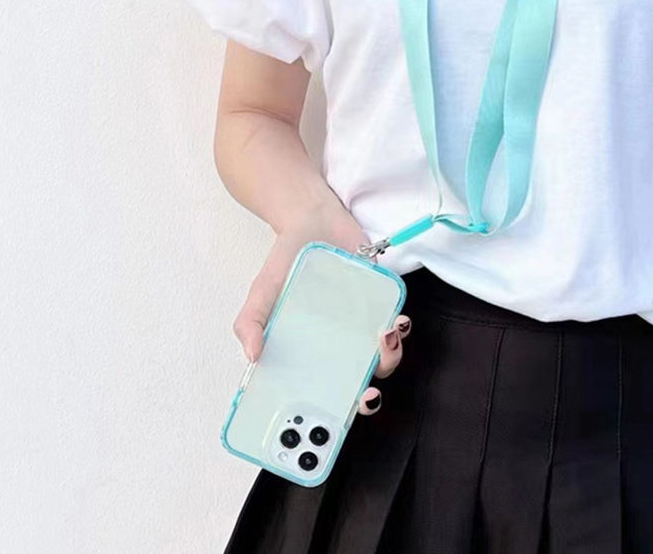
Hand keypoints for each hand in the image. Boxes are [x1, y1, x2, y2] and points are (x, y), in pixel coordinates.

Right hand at [232, 201, 410, 414]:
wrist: (311, 218)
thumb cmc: (286, 262)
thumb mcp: (261, 292)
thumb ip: (251, 322)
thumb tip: (253, 357)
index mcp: (315, 351)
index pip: (324, 393)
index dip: (328, 418)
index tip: (328, 433)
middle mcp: (343, 343)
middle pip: (360, 382)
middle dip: (367, 397)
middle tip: (364, 394)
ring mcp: (365, 323)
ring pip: (385, 356)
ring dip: (389, 357)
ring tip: (381, 341)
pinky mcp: (384, 299)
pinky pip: (399, 321)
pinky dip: (400, 327)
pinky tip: (393, 321)